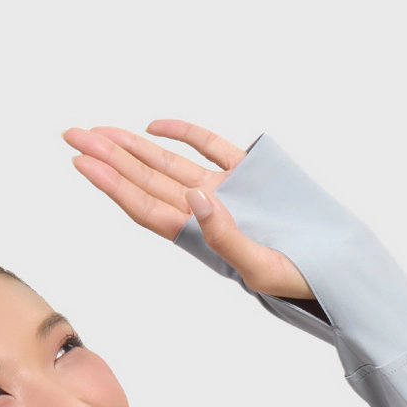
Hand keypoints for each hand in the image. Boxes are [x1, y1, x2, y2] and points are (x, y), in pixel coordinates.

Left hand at [60, 119, 316, 302]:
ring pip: (167, 163)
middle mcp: (204, 212)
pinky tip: (154, 125)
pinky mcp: (248, 174)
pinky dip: (181, 133)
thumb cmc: (298, 281)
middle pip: (145, 181)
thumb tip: (195, 196)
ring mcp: (224, 191)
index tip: (80, 161)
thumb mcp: (259, 267)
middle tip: (70, 133)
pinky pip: (207, 148)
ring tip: (97, 131)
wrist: (336, 271)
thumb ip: (225, 235)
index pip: (144, 205)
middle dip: (107, 157)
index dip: (110, 183)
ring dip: (132, 147)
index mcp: (199, 237)